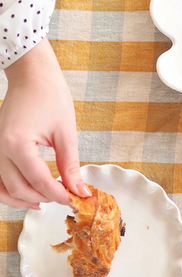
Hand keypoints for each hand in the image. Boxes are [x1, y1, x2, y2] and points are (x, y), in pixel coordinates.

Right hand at [0, 38, 90, 208]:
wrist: (31, 75)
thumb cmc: (49, 96)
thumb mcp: (66, 133)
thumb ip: (70, 166)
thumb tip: (79, 190)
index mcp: (18, 144)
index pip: (39, 181)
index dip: (58, 194)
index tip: (74, 199)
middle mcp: (0, 149)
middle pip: (18, 189)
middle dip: (43, 198)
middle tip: (64, 198)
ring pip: (2, 188)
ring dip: (23, 200)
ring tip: (45, 201)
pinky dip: (11, 190)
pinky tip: (29, 193)